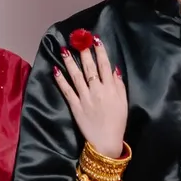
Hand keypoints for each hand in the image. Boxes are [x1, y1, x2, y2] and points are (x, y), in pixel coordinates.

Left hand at [54, 37, 127, 157]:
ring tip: (64, 49)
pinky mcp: (75, 106)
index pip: (104, 66)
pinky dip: (61, 80)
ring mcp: (84, 98)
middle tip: (78, 40)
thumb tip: (113, 68)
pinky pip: (67, 90)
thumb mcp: (123, 102)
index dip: (99, 51)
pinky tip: (56, 70)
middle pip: (89, 68)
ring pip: (76, 76)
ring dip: (70, 61)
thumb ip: (119, 84)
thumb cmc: (117, 121)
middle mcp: (97, 91)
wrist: (106, 141)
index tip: (95, 39)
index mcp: (110, 89)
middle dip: (83, 52)